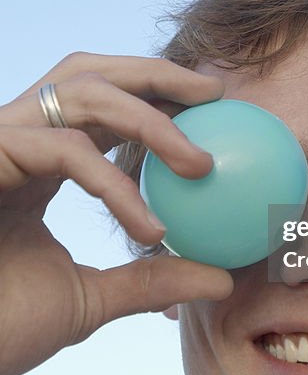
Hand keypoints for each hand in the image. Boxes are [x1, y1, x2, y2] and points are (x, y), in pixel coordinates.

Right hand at [0, 53, 233, 374]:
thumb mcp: (90, 301)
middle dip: (154, 73)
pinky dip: (112, 182)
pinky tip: (149, 227)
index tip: (213, 109)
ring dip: (148, 118)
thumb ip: (149, 282)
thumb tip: (219, 280)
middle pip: (88, 73)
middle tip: (213, 93)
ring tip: (201, 162)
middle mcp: (17, 141)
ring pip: (80, 93)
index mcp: (38, 162)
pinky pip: (61, 149)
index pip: (100, 105)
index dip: (155, 94)